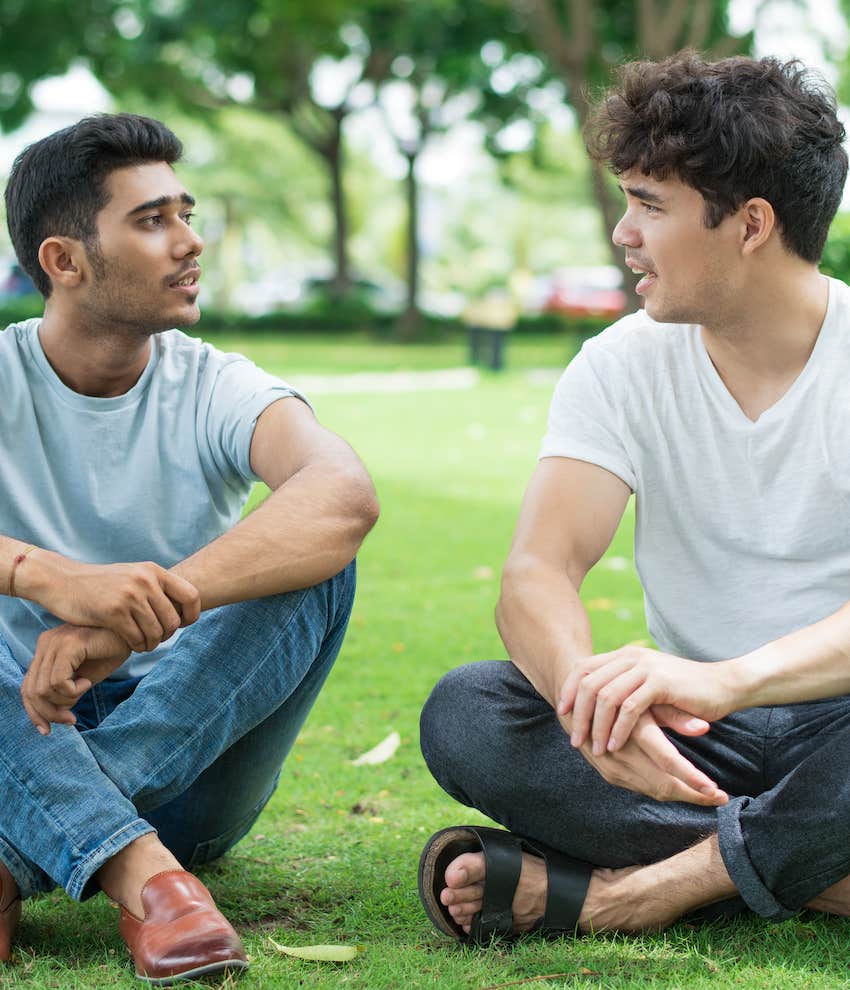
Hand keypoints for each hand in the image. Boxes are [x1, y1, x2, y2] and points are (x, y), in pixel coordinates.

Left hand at [21, 624, 130, 734]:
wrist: (133, 633)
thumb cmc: (111, 652)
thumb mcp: (84, 677)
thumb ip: (65, 693)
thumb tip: (55, 714)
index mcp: (46, 649)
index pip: (28, 687)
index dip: (35, 712)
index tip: (47, 730)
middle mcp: (46, 643)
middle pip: (32, 691)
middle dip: (50, 713)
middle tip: (71, 720)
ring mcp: (55, 642)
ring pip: (44, 689)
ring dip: (66, 700)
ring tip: (85, 688)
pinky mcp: (68, 644)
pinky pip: (59, 681)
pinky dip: (73, 690)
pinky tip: (87, 681)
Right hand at [36, 558, 199, 652]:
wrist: (63, 581)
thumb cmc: (101, 583)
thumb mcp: (132, 574)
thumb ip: (156, 586)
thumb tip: (186, 606)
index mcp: (153, 570)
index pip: (192, 595)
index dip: (192, 615)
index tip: (181, 625)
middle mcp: (145, 580)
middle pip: (173, 620)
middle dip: (167, 635)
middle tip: (156, 638)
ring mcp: (129, 596)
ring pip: (156, 632)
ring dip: (151, 644)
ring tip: (143, 644)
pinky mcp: (113, 612)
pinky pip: (137, 638)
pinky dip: (136, 646)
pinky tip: (130, 644)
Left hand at [558, 646, 735, 754]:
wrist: (722, 686)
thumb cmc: (682, 691)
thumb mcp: (646, 686)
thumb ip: (622, 689)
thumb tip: (590, 707)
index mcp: (624, 655)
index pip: (583, 668)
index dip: (568, 690)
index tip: (561, 714)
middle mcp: (631, 657)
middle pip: (589, 684)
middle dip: (579, 714)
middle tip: (575, 739)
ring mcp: (645, 668)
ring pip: (607, 696)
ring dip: (597, 726)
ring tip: (595, 749)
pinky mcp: (660, 683)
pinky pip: (630, 708)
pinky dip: (619, 729)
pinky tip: (615, 745)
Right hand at [571, 708, 728, 805]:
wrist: (576, 698)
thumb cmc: (619, 692)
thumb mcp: (648, 699)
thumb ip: (675, 714)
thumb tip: (703, 728)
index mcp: (633, 730)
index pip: (667, 762)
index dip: (693, 778)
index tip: (718, 791)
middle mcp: (620, 753)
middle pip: (663, 785)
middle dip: (693, 795)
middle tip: (720, 798)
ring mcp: (611, 766)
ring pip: (653, 789)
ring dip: (681, 795)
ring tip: (708, 796)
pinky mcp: (607, 773)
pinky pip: (641, 787)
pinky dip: (663, 790)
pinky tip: (682, 788)